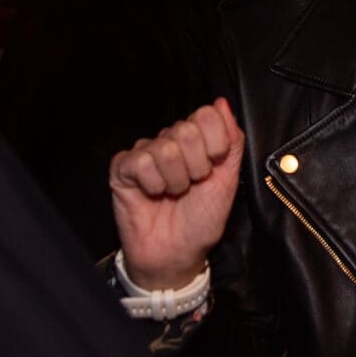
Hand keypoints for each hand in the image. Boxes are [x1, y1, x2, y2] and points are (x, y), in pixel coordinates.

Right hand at [110, 97, 243, 288]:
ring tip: (174, 193)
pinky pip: (140, 162)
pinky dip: (152, 184)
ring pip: (165, 149)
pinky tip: (153, 194)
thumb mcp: (228, 178)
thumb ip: (231, 139)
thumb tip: (222, 103)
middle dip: (197, 166)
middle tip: (193, 184)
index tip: (214, 167)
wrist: (178, 253)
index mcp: (197, 138)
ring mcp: (146, 152)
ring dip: (176, 180)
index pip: (207, 114)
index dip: (215, 144)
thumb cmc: (202, 218)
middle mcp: (170, 140)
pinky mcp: (123, 168)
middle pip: (186, 130)